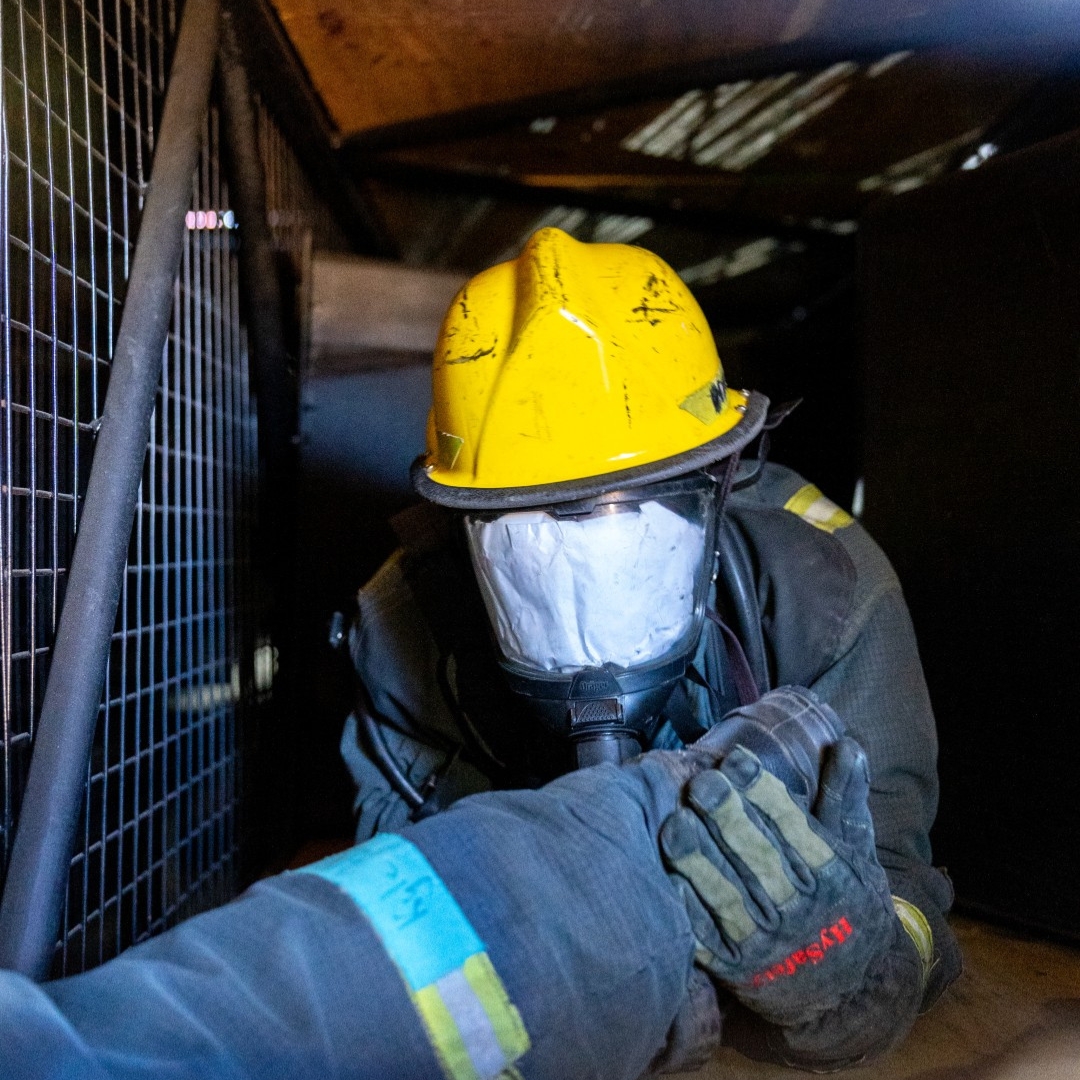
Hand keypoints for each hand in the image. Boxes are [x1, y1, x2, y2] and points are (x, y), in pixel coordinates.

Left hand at [660, 737, 921, 1063]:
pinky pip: (709, 941)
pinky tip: (668, 880)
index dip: (764, 792)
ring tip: (675, 823)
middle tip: (701, 782)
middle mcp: (802, 910)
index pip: (796, 828)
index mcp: (832, 875)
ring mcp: (769, 943)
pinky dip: (689, 912)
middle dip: (728, 818)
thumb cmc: (849, 902)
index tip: (737, 760)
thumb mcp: (857, 849)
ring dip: (700, 861)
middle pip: (759, 858)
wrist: (854, 991)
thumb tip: (847, 743)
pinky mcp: (740, 970)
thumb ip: (845, 796)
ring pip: (729, 898)